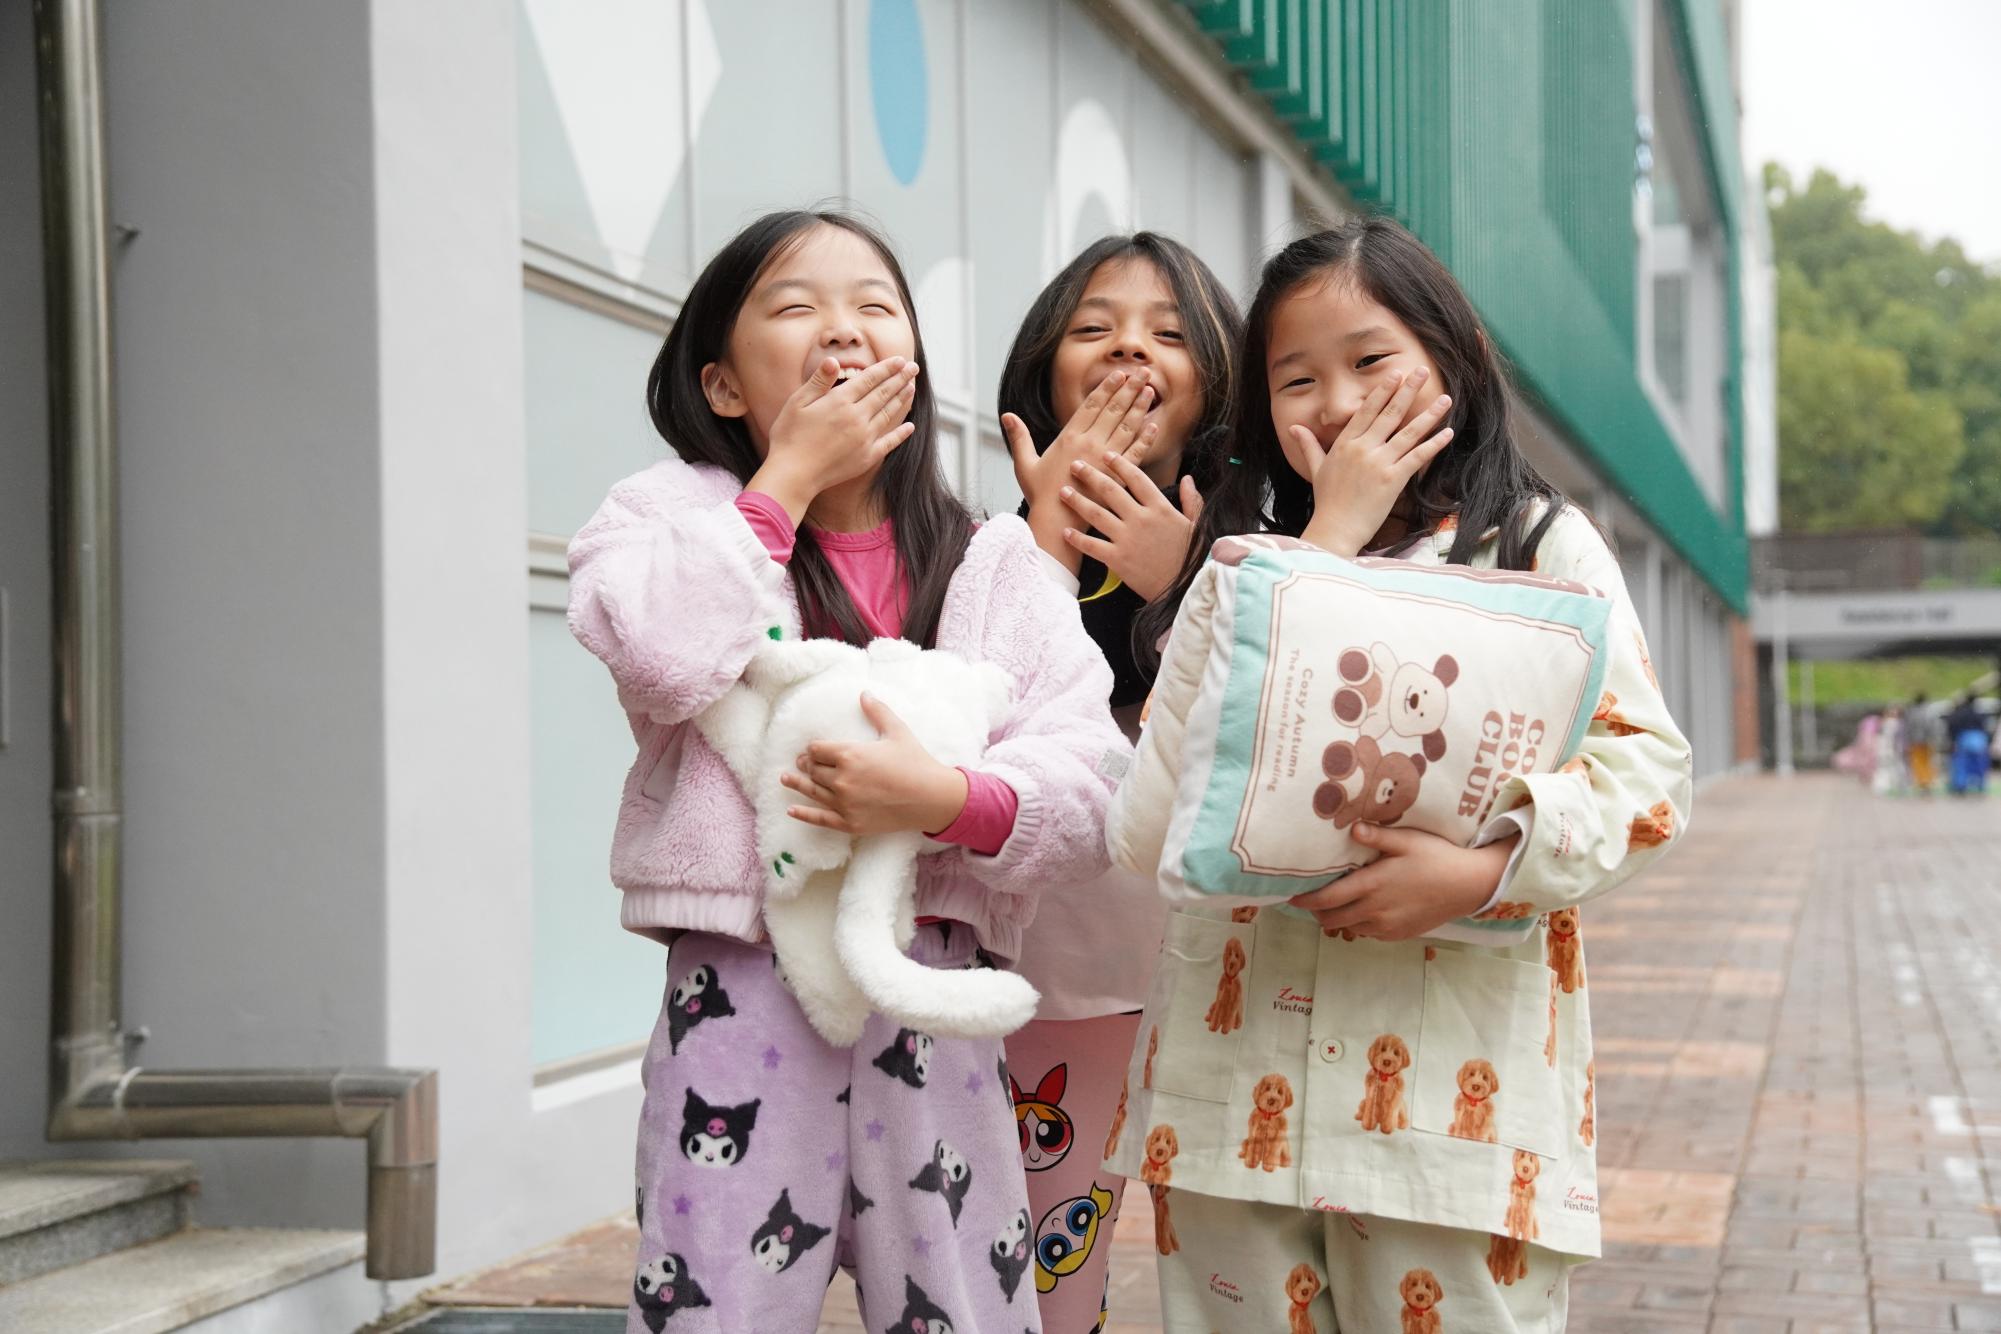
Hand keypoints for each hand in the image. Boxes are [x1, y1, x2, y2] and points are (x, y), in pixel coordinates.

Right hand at [750, 356, 920, 523]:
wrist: (793, 474)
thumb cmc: (789, 436)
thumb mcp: (797, 402)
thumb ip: (819, 381)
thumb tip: (834, 360)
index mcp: (840, 401)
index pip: (870, 379)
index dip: (886, 368)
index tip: (899, 359)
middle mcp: (857, 417)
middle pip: (884, 393)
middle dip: (900, 378)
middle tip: (913, 367)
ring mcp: (865, 438)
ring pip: (889, 413)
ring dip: (902, 399)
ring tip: (912, 387)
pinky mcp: (867, 457)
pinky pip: (889, 442)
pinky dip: (901, 433)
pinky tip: (910, 427)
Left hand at [779, 694, 969, 835]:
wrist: (931, 798)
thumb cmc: (916, 762)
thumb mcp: (897, 731)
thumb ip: (878, 712)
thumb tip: (864, 694)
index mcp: (850, 754)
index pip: (817, 749)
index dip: (813, 749)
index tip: (813, 749)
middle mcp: (842, 779)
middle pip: (813, 770)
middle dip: (806, 764)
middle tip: (802, 763)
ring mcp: (844, 803)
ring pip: (812, 791)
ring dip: (796, 784)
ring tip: (785, 778)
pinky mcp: (850, 823)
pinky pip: (820, 819)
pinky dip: (803, 814)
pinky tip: (791, 809)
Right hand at [1005, 370, 1158, 571]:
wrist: (1056, 522)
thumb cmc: (1040, 495)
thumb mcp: (1025, 464)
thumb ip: (1019, 437)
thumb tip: (1006, 415)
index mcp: (1069, 438)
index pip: (1092, 405)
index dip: (1107, 387)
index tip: (1119, 373)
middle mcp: (1089, 444)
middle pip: (1113, 410)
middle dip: (1129, 389)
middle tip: (1143, 372)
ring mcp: (1105, 460)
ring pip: (1126, 427)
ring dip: (1139, 407)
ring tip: (1150, 390)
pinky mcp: (1116, 477)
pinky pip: (1134, 453)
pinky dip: (1145, 439)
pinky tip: (1154, 425)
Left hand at [1057, 449, 1204, 601]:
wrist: (1188, 588)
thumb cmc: (1194, 558)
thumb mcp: (1197, 525)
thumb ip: (1191, 500)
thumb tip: (1187, 478)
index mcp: (1161, 508)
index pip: (1137, 478)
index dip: (1120, 464)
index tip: (1107, 455)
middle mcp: (1141, 519)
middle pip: (1110, 490)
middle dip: (1090, 475)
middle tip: (1075, 465)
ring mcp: (1128, 539)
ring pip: (1096, 514)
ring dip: (1077, 501)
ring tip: (1063, 491)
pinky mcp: (1118, 560)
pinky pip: (1092, 546)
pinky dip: (1077, 539)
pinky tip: (1066, 531)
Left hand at [1287, 824, 1513, 940]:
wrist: (1469, 886)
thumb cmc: (1437, 857)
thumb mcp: (1408, 840)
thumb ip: (1377, 838)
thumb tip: (1350, 829)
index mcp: (1373, 886)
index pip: (1327, 899)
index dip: (1305, 900)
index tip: (1291, 895)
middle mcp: (1376, 911)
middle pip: (1331, 919)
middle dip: (1316, 911)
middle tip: (1310, 898)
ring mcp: (1387, 927)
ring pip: (1349, 928)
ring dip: (1337, 918)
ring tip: (1336, 901)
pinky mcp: (1398, 935)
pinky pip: (1368, 933)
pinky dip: (1359, 923)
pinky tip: (1364, 908)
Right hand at [1294, 369, 1453, 557]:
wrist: (1335, 529)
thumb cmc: (1326, 502)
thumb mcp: (1316, 469)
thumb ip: (1308, 445)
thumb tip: (1293, 428)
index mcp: (1345, 444)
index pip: (1366, 410)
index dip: (1382, 391)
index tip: (1395, 374)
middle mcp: (1362, 449)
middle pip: (1390, 413)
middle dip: (1407, 390)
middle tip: (1421, 371)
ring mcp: (1378, 463)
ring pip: (1408, 432)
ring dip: (1429, 414)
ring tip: (1445, 398)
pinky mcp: (1393, 479)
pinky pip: (1417, 457)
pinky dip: (1433, 444)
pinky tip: (1447, 432)